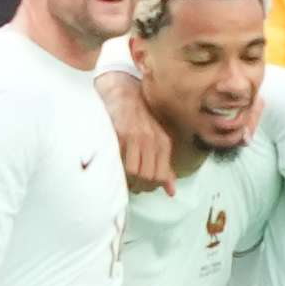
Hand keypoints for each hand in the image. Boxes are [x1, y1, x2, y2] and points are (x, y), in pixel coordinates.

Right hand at [94, 69, 174, 192]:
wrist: (122, 93)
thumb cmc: (139, 119)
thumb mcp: (156, 140)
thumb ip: (164, 166)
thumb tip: (171, 191)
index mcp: (163, 143)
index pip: (161, 176)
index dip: (150, 186)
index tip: (141, 186)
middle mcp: (152, 140)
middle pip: (149, 177)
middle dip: (138, 185)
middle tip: (129, 184)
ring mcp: (136, 137)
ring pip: (135, 172)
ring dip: (126, 179)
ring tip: (121, 176)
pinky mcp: (120, 133)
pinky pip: (119, 160)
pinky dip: (116, 168)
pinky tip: (112, 165)